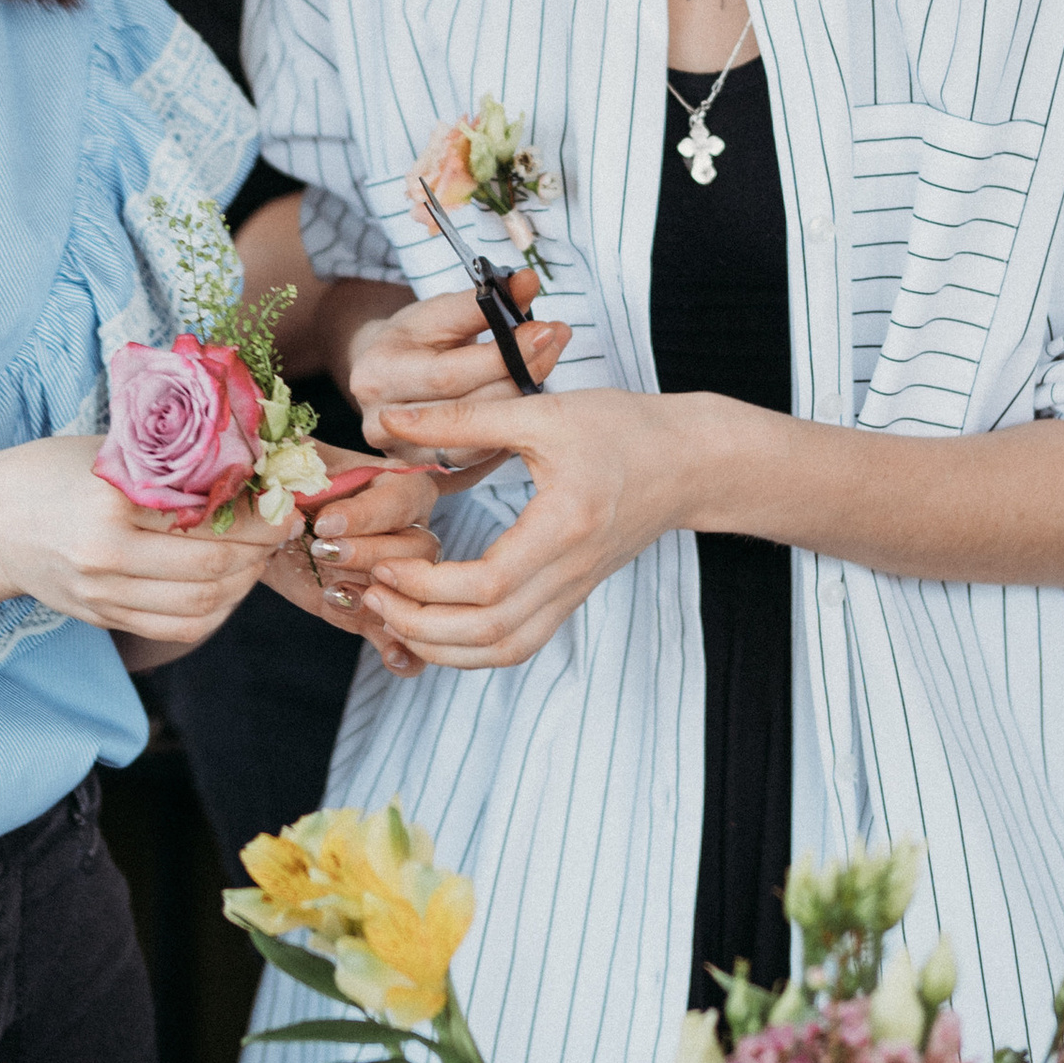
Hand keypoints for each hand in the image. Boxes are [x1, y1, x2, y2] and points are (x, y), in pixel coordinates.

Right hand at [0, 437, 296, 650]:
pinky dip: (214, 611)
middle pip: (211, 568)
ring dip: (243, 584)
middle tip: (281, 527)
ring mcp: (102, 595)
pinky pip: (176, 628)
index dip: (258, 514)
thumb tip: (250, 461)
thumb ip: (170, 462)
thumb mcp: (108, 450)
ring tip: (257, 555)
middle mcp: (104, 557)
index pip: (205, 516)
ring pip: (200, 606)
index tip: (284, 501)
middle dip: (260, 550)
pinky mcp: (102, 618)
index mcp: (109, 501)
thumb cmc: (48, 472)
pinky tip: (227, 585)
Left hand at [254, 452, 444, 676]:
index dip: (368, 515)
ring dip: (378, 598)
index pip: (404, 498)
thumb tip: (293, 472)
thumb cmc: (282, 487)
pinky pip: (404, 636)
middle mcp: (405, 529)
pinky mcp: (375, 613)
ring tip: (334, 593)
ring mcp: (396, 576)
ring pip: (414, 592)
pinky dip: (404, 651)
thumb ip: (298, 464)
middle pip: (418, 549)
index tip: (325, 524)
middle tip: (322, 553)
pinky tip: (392, 656)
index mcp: (394, 484)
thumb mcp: (289, 465)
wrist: (263, 533)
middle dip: (369, 555)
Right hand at [346, 270, 569, 454]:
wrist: (384, 376)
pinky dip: (508, 433)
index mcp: (377, 376)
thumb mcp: (438, 312)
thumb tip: (527, 281)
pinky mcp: (427, 476)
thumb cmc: (413, 339)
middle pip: (468, 409)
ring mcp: (403, 457)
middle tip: (557, 343)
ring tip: (549, 367)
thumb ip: (481, 302)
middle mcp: (382, 424)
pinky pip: (480, 460)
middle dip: (522, 375)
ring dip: (523, 406)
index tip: (545, 330)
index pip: (450, 374)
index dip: (502, 354)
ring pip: (478, 441)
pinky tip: (530, 405)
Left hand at [353, 386, 710, 666]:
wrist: (690, 462)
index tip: (386, 561)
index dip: (426, 585)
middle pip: (488, 633)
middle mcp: (570, 572)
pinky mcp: (570, 596)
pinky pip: (518, 643)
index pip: (486, 585)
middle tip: (373, 594)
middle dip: (420, 624)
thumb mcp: (542, 412)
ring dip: (442, 646)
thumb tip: (391, 418)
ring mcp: (573, 591)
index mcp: (563, 526)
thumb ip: (462, 419)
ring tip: (395, 615)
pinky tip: (435, 621)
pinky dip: (471, 647)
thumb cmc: (623, 430)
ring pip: (503, 650)